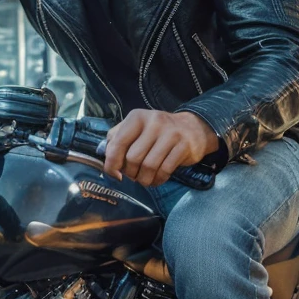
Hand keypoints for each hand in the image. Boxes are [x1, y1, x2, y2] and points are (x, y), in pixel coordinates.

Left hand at [103, 109, 217, 186]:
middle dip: (130, 173)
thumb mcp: (136, 128)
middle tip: (133, 175)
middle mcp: (154, 122)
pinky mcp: (184, 146)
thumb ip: (117, 138)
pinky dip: (157, 180)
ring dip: (143, 179)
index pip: (118, 143)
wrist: (193, 128)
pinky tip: (156, 179)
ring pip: (149, 166)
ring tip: (144, 179)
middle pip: (133, 158)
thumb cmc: (157, 131)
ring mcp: (171, 134)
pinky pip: (165, 170)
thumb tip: (105, 157)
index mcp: (137, 117)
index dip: (112, 163)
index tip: (114, 173)